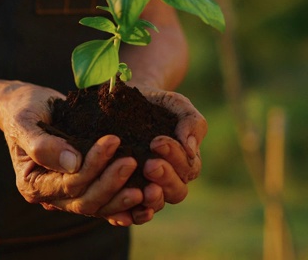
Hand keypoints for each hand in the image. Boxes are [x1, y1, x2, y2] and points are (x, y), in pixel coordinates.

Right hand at [0, 83, 143, 221]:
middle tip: (134, 161)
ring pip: (100, 206)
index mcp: (32, 184)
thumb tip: (73, 163)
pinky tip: (147, 195)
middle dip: (112, 183)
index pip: (68, 184)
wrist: (27, 106)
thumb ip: (42, 144)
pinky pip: (107, 202)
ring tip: (149, 184)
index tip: (114, 141)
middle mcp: (50, 196)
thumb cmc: (23, 109)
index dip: (93, 167)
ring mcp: (68, 194)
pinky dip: (127, 202)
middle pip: (86, 201)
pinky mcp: (84, 186)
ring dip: (124, 198)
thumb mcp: (25, 121)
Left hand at [128, 85, 207, 223]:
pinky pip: (132, 211)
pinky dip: (132, 213)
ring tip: (142, 188)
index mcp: (185, 161)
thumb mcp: (175, 105)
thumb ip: (191, 122)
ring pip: (157, 203)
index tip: (157, 141)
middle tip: (150, 164)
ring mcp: (148, 187)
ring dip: (152, 199)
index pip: (187, 167)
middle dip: (165, 178)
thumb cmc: (156, 104)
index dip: (174, 156)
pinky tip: (125, 208)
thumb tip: (191, 149)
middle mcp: (169, 178)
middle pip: (176, 190)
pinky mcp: (127, 193)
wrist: (124, 101)